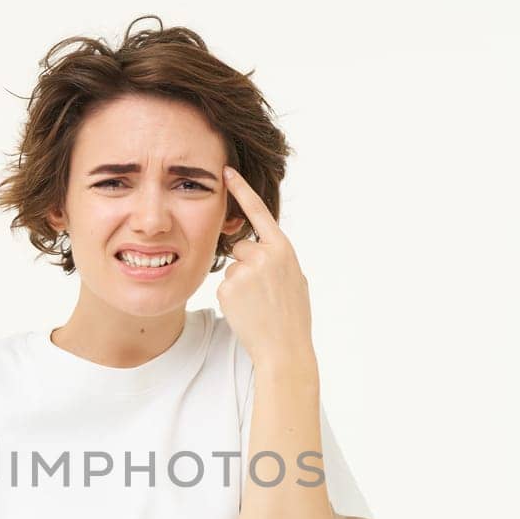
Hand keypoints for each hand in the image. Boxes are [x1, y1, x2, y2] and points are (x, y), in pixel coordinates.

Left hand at [218, 165, 316, 366]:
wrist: (284, 348)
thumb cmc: (293, 316)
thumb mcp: (295, 278)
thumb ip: (278, 258)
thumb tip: (265, 249)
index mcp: (283, 249)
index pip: (259, 212)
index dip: (242, 190)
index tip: (227, 171)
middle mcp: (264, 255)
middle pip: (240, 246)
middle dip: (245, 264)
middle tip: (262, 291)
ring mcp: (245, 271)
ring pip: (232, 267)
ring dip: (239, 283)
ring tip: (257, 304)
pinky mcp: (228, 288)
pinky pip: (224, 285)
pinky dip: (232, 298)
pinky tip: (247, 311)